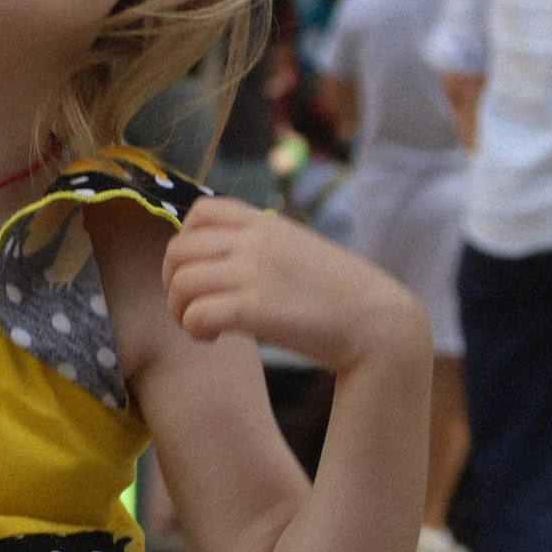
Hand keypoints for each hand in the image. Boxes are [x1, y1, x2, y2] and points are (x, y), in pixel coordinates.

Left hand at [163, 197, 428, 379]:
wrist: (378, 323)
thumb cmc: (338, 294)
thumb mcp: (296, 250)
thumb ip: (260, 246)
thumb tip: (222, 257)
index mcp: (264, 223)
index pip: (199, 212)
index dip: (186, 243)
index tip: (201, 273)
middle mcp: (254, 241)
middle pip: (178, 250)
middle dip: (173, 283)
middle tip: (192, 308)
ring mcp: (253, 273)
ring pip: (181, 283)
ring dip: (180, 310)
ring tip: (202, 328)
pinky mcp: (255, 309)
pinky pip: (197, 314)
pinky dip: (195, 329)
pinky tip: (213, 339)